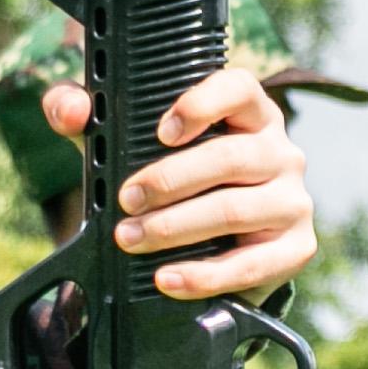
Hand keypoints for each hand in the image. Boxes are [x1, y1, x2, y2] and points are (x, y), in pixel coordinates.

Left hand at [40, 63, 314, 300]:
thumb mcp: (125, 145)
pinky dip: (203, 276)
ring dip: (176, 228)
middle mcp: (282, 152)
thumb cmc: (171, 183)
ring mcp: (293, 201)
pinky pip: (251, 264)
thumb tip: (71, 110)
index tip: (160, 132)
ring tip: (132, 239)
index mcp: (249, 114)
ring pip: (236, 209)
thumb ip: (85, 116)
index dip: (202, 104)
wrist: (212, 248)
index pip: (240, 88)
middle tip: (126, 200)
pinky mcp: (296, 248)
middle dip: (170, 180)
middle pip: (231, 157)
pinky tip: (166, 279)